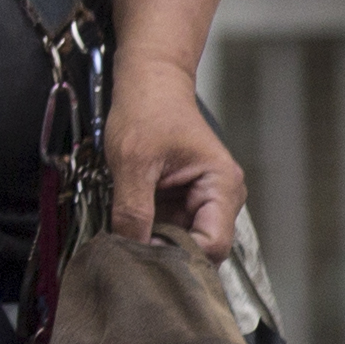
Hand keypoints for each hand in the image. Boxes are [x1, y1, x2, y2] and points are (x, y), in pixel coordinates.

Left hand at [103, 52, 240, 253]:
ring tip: (123, 245)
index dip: (177, 258)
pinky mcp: (180, 203)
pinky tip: (126, 233)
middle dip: (164, 257)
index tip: (142, 260)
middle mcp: (219, 199)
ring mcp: (200, 202)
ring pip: (180, 245)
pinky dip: (146, 236)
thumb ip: (133, 210)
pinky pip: (166, 232)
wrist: (149, 83)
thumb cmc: (149, 109)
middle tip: (126, 260)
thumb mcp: (133, 161)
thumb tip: (130, 252)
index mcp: (222, 186)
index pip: (212, 245)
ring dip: (153, 248)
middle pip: (199, 250)